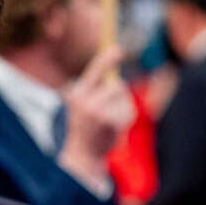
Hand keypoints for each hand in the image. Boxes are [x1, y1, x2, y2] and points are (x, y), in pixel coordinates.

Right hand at [59, 46, 135, 181]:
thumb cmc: (85, 126)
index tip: (119, 50)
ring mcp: (99, 112)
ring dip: (121, 106)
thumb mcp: (83, 104)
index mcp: (77, 94)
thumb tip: (113, 65)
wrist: (83, 154)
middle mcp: (86, 101)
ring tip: (108, 121)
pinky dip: (125, 118)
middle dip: (117, 94)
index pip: (95, 70)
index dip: (108, 58)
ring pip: (123, 98)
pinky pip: (128, 110)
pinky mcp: (112, 122)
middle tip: (106, 109)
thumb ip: (94, 87)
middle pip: (116, 85)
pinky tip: (113, 128)